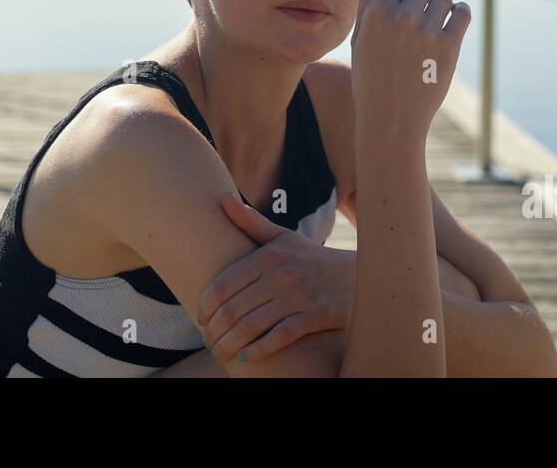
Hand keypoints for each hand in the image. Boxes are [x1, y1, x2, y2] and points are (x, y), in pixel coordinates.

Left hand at [195, 193, 354, 363]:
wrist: (356, 275)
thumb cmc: (310, 258)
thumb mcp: (282, 237)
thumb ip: (250, 222)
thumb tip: (222, 198)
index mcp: (269, 255)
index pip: (224, 284)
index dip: (206, 305)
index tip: (200, 319)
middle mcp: (281, 274)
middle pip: (233, 309)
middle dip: (215, 330)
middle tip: (208, 342)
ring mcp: (298, 296)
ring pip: (251, 327)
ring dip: (229, 345)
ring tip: (220, 353)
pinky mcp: (314, 316)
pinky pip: (278, 338)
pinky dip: (257, 351)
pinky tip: (244, 358)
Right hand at [350, 0, 470, 147]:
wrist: (390, 119)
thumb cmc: (371, 77)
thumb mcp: (360, 37)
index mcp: (377, 11)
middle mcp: (401, 17)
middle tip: (419, 20)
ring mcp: (426, 31)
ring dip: (441, 9)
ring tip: (431, 30)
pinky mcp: (449, 46)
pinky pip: (462, 13)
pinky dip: (459, 14)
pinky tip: (451, 25)